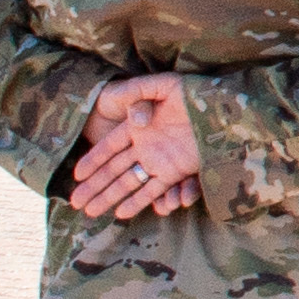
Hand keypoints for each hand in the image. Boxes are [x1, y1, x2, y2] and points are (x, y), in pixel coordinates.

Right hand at [71, 75, 201, 218]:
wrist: (223, 106)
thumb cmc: (193, 90)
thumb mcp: (164, 85)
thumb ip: (140, 94)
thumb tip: (136, 121)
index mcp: (138, 126)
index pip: (110, 147)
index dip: (93, 161)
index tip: (76, 176)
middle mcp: (146, 146)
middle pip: (114, 169)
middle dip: (94, 186)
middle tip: (75, 202)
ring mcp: (160, 159)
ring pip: (129, 182)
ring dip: (110, 197)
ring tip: (90, 212)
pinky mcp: (176, 171)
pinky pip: (154, 189)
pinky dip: (139, 201)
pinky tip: (121, 213)